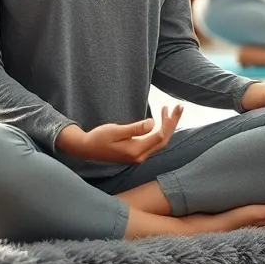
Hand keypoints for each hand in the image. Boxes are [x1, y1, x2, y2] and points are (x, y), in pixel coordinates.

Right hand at [59, 104, 183, 163]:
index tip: (173, 107)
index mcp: (136, 151)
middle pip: (163, 140)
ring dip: (167, 127)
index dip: (169, 122)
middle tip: (179, 107)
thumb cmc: (98, 138)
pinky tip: (160, 121)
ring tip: (170, 110)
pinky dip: (159, 131)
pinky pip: (153, 143)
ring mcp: (138, 156)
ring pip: (159, 142)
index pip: (160, 136)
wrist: (85, 149)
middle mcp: (140, 156)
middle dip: (172, 123)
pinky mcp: (135, 154)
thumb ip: (135, 128)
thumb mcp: (116, 130)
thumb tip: (152, 123)